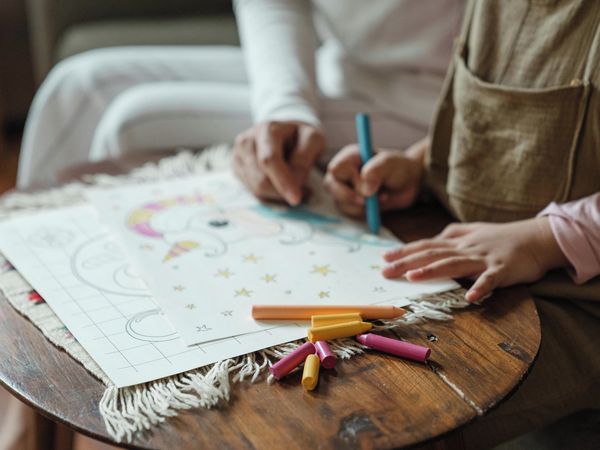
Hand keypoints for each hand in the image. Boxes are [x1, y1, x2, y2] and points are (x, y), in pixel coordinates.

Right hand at [233, 121, 324, 204]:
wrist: (285, 133)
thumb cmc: (300, 137)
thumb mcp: (312, 140)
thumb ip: (303, 160)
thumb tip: (294, 183)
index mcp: (266, 130)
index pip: (269, 160)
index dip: (282, 181)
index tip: (296, 198)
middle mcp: (246, 142)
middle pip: (260, 180)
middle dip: (282, 191)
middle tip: (304, 192)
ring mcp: (238, 156)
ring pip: (256, 190)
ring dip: (278, 195)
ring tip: (294, 187)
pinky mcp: (236, 170)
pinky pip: (253, 193)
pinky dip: (270, 196)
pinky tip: (281, 187)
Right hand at [323, 138, 426, 216]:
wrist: (408, 184)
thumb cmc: (398, 168)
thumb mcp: (390, 164)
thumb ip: (376, 172)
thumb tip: (365, 191)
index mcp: (349, 157)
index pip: (336, 168)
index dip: (350, 179)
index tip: (367, 184)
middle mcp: (343, 172)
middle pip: (331, 186)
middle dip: (351, 196)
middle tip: (369, 200)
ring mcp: (344, 189)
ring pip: (341, 202)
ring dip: (362, 205)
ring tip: (381, 197)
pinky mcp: (350, 204)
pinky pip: (350, 213)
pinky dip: (365, 212)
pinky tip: (377, 204)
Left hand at [382, 217, 569, 301]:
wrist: (538, 237)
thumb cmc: (503, 237)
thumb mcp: (474, 232)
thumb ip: (452, 235)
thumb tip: (432, 239)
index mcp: (458, 241)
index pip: (426, 245)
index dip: (405, 251)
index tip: (384, 258)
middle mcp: (466, 248)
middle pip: (432, 254)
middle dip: (407, 262)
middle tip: (386, 271)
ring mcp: (484, 258)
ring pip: (454, 263)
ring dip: (433, 271)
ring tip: (413, 278)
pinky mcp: (503, 269)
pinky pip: (491, 279)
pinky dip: (481, 287)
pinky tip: (470, 297)